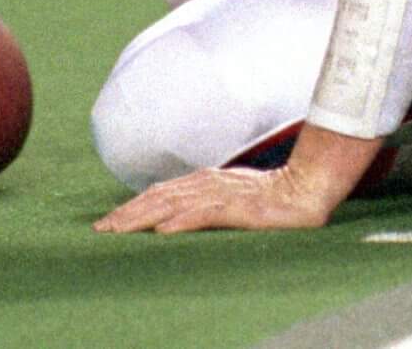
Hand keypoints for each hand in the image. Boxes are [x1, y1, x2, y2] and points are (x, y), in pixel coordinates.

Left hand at [93, 162, 342, 233]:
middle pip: (160, 197)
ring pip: (175, 204)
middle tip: (101, 230)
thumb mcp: (235, 197)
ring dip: (144, 217)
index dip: (133, 206)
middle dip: (128, 213)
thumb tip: (171, 218)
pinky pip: (206, 213)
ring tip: (119, 230)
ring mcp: (224, 193)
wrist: (310, 186)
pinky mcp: (240, 207)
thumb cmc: (274, 196)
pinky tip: (164, 229)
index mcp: (208, 181)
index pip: (162, 192)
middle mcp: (210, 183)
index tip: (108, 222)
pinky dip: (183, 220)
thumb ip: (206, 203)